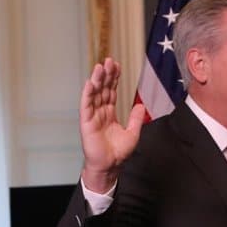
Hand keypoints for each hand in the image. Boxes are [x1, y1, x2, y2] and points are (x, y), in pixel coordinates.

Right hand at [79, 57, 145, 191]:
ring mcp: (92, 116)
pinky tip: (90, 83)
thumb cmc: (118, 152)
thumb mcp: (133, 133)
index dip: (114, 78)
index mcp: (109, 112)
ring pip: (94, 94)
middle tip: (109, 60)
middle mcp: (100, 111)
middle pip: (103, 89)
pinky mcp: (86, 122)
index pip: (111, 91)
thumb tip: (141, 105)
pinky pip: (86, 106)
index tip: (116, 65)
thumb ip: (136, 119)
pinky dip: (87, 94)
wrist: (110, 166)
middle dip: (106, 75)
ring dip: (97, 80)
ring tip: (100, 67)